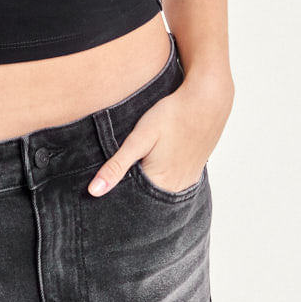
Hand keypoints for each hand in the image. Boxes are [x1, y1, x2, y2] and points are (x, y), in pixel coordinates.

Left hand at [87, 69, 233, 196]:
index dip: (117, 196)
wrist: (207, 100)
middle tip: (118, 176)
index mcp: (160, 183)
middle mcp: (176, 188)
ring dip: (147, 184)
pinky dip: (161, 177)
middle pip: (146, 197)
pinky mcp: (194, 170)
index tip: (102, 192)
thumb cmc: (171, 115)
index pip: (131, 201)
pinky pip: (173, 182)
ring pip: (160, 190)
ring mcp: (188, 180)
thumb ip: (117, 165)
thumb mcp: (140, 138)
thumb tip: (93, 192)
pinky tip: (155, 162)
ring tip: (136, 168)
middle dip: (131, 190)